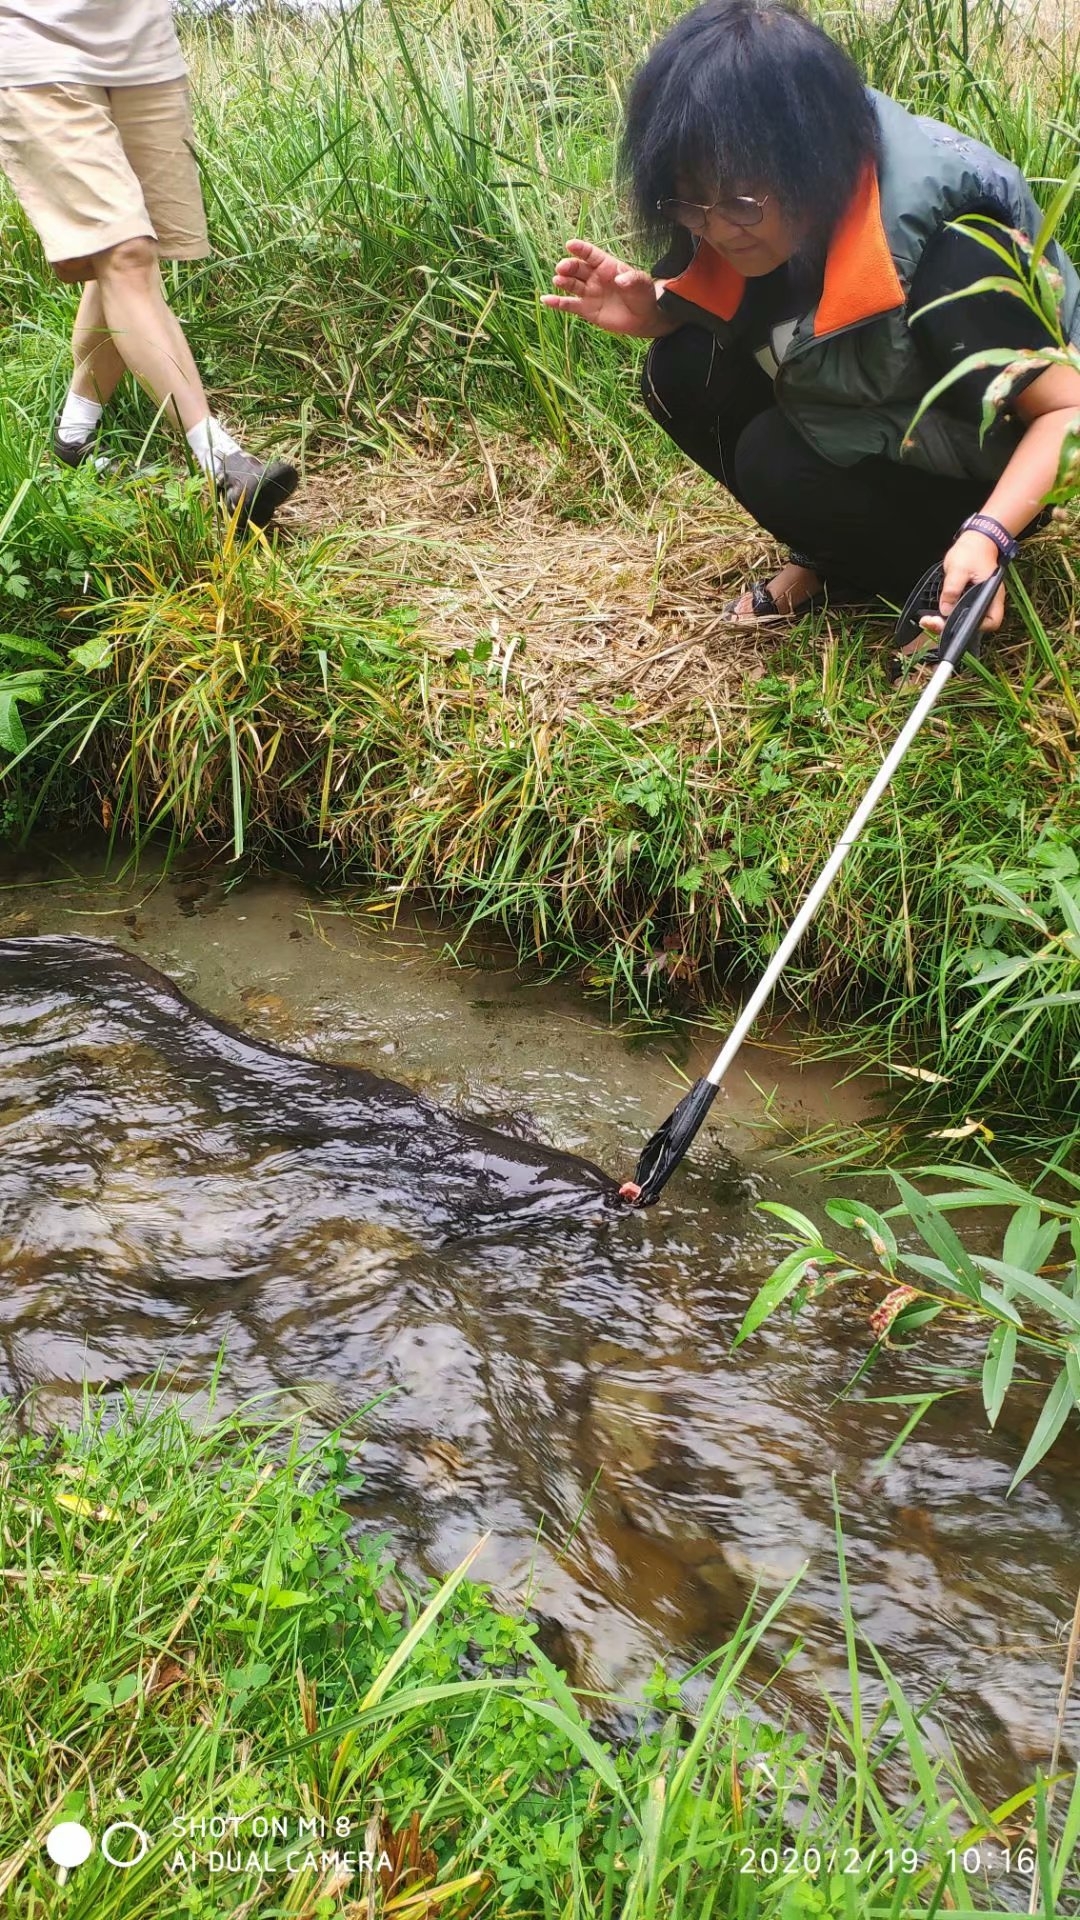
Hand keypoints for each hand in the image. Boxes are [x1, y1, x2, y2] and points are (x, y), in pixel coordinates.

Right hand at [541, 238, 667, 336]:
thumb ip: (633, 279)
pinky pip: (569, 305)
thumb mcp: (642, 284)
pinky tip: (546, 300)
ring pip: (571, 284)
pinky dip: (557, 303)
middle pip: (577, 268)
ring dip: (563, 281)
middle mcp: (594, 277)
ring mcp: (589, 293)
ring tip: (558, 280)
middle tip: (562, 268)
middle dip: (569, 266)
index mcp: (607, 265)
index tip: (570, 245)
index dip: (581, 249)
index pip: (591, 254)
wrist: (643, 318)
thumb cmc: (643, 296)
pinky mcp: (585, 309)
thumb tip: (621, 279)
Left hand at [919, 529, 1007, 634]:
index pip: (991, 622)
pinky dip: (948, 615)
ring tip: (929, 620)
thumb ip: (952, 590)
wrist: (976, 540)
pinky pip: (960, 612)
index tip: (952, 624)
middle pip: (976, 625)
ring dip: (947, 623)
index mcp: (992, 595)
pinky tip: (935, 615)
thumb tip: (945, 610)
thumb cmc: (972, 551)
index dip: (973, 627)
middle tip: (932, 623)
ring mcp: (979, 601)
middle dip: (952, 628)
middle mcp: (988, 602)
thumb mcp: (958, 569)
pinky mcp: (970, 599)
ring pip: (966, 620)